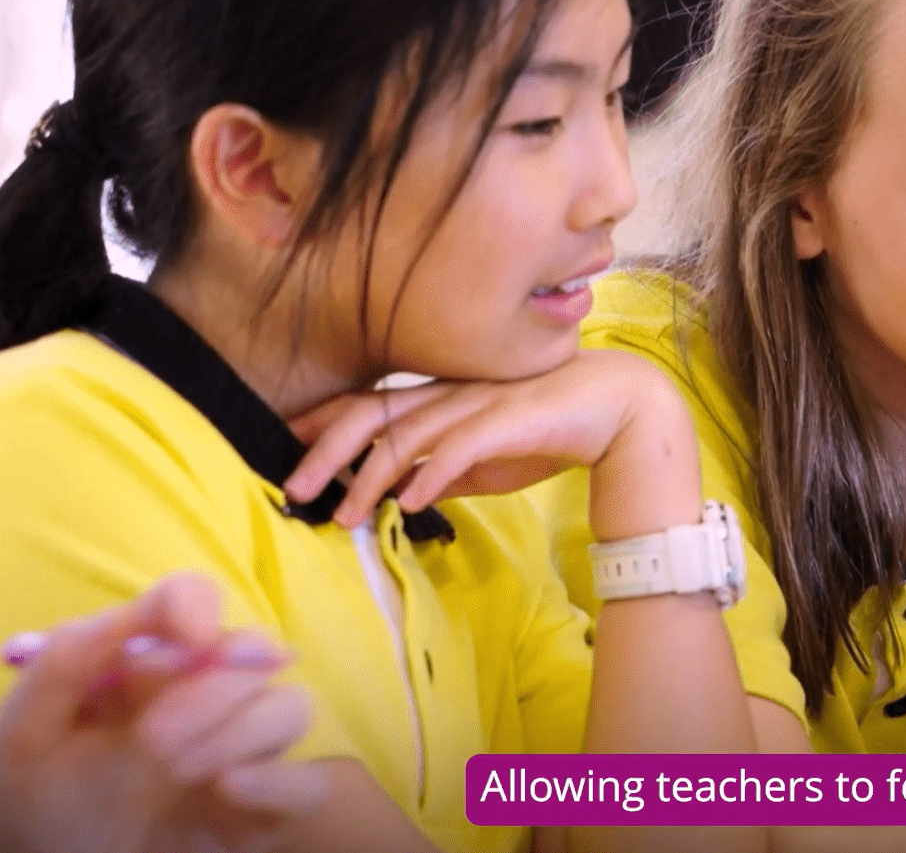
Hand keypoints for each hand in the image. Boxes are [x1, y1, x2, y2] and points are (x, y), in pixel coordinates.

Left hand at [0, 573, 326, 852]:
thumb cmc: (40, 800)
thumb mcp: (26, 732)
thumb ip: (59, 668)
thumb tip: (117, 619)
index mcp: (152, 662)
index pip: (192, 601)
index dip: (197, 605)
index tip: (187, 637)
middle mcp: (208, 694)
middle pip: (254, 650)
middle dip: (210, 687)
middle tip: (154, 738)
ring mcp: (242, 750)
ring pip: (291, 706)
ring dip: (239, 730)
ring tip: (178, 771)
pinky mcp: (264, 808)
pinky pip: (309, 783)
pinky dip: (280, 779)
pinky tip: (228, 790)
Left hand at [284, 349, 698, 533]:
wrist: (620, 410)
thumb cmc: (552, 432)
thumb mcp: (487, 460)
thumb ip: (446, 471)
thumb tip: (404, 494)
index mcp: (442, 397)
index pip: (370, 405)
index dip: (322, 426)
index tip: (285, 453)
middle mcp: (451, 392)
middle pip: (371, 414)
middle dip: (324, 451)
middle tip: (293, 489)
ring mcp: (478, 401)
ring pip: (406, 433)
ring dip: (367, 476)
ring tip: (343, 514)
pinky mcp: (509, 418)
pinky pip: (457, 445)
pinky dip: (427, 473)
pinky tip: (405, 503)